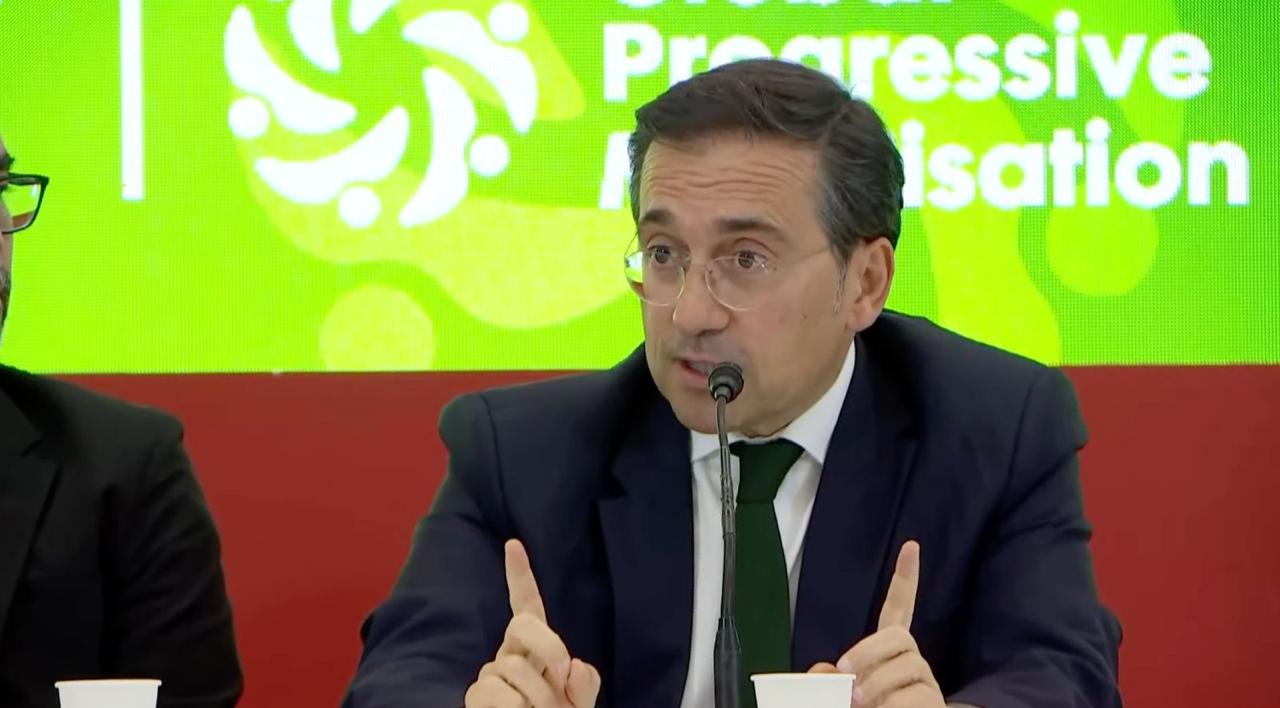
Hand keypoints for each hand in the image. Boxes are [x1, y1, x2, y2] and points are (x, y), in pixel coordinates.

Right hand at [464, 540, 600, 707]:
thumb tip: (572, 665)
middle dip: (549, 646)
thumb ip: (585, 684)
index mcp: (535, 650)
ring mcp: (490, 676)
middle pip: (523, 623)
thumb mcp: (580, 705)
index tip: (514, 544)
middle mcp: (509, 656)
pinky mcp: (475, 697)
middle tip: (559, 680)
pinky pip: (497, 693)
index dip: (520, 576)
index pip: (527, 607)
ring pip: (516, 668)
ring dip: (539, 698)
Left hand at [808, 541, 944, 707]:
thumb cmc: (859, 707)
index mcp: (888, 651)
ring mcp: (925, 681)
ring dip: (878, 683)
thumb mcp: (836, 689)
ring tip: (860, 702)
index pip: (899, 608)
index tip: (911, 547)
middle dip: (869, 650)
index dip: (905, 579)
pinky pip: (917, 696)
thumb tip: (828, 671)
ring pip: (909, 665)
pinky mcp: (933, 702)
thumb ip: (827, 677)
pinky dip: (894, 705)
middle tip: (845, 672)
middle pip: (900, 636)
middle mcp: (911, 660)